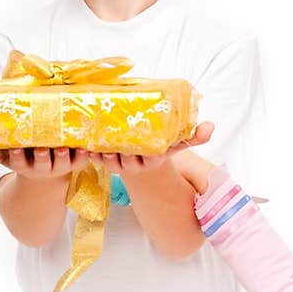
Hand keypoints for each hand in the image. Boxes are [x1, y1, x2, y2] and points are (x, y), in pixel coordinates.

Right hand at [0, 146, 91, 179]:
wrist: (46, 181)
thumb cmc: (24, 162)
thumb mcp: (7, 158)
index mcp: (25, 166)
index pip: (19, 162)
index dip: (18, 156)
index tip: (16, 149)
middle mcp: (42, 168)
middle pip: (42, 162)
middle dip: (42, 156)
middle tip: (42, 148)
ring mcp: (60, 166)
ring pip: (63, 162)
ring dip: (64, 156)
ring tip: (65, 146)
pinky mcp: (75, 164)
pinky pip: (81, 161)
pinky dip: (85, 155)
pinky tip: (88, 148)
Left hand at [86, 120, 214, 176]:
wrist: (142, 158)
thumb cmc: (160, 148)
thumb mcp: (176, 143)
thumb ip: (193, 136)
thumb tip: (211, 127)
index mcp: (153, 160)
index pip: (151, 158)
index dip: (145, 153)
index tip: (141, 146)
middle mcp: (135, 165)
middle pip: (127, 160)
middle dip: (121, 152)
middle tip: (115, 138)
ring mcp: (118, 164)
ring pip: (109, 161)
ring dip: (102, 153)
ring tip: (95, 142)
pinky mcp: (104, 161)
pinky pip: (95, 159)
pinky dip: (88, 152)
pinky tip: (81, 144)